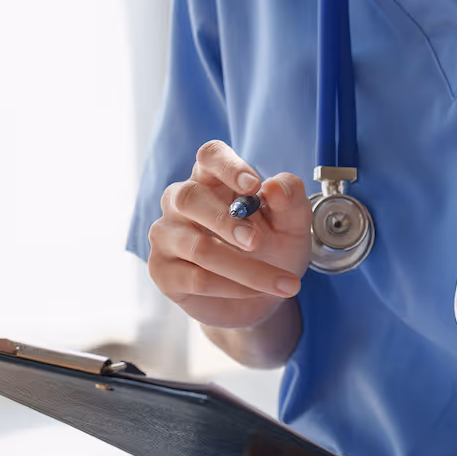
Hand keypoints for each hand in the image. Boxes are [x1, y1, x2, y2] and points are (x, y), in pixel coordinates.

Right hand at [147, 140, 311, 329]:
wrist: (260, 299)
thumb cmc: (272, 250)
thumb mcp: (293, 225)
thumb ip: (291, 200)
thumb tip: (274, 188)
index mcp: (213, 180)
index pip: (209, 156)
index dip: (227, 166)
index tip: (253, 185)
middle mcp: (181, 202)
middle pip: (189, 197)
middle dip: (226, 221)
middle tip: (257, 241)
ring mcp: (167, 235)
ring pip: (197, 247)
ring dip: (242, 267)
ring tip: (277, 280)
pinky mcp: (162, 270)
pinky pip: (195, 278)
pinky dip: (232, 287)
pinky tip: (254, 291)